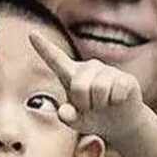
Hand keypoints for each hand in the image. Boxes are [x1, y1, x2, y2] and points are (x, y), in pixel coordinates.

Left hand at [29, 31, 144, 141]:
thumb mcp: (75, 121)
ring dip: (100, 104)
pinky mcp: (125, 77)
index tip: (32, 33)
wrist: (121, 123)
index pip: (54, 58)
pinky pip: (116, 93)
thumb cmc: (93, 117)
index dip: (43, 46)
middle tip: (91, 107)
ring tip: (103, 104)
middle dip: (84, 103)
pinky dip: (115, 103)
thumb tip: (64, 112)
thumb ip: (66, 117)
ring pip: (98, 89)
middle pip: (79, 86)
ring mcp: (107, 70)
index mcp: (70, 74)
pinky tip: (117, 101)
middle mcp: (88, 67)